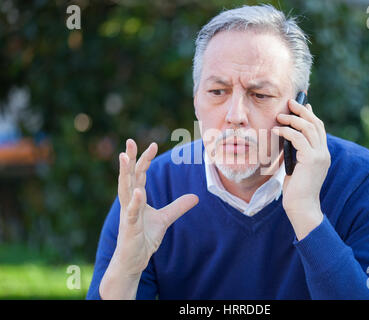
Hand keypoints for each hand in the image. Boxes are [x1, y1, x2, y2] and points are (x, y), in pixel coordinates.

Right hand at [113, 139, 198, 275]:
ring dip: (124, 173)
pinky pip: (131, 213)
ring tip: (124, 157)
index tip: (153, 144)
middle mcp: (129, 202)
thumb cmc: (144, 237)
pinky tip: (138, 191)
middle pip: (128, 176)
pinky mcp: (129, 228)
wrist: (134, 260)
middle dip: (129, 159)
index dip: (145, 160)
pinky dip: (134, 202)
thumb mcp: (165, 219)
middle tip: (130, 141)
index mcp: (136, 198)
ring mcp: (127, 214)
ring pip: (124, 190)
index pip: (139, 175)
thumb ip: (178, 207)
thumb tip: (196, 197)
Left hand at [272, 99, 330, 239]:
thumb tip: (288, 138)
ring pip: (308, 128)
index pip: (319, 128)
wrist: (301, 206)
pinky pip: (298, 138)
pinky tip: (277, 130)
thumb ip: (297, 152)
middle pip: (315, 124)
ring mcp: (320, 155)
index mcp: (322, 154)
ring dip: (293, 119)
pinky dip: (287, 131)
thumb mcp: (297, 166)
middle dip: (302, 111)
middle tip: (290, 102)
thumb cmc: (296, 189)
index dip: (310, 115)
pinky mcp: (311, 159)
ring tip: (280, 115)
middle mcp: (324, 152)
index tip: (302, 104)